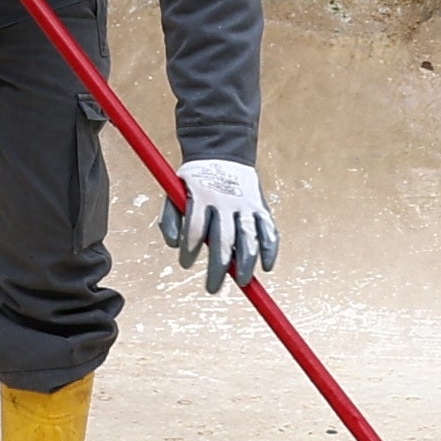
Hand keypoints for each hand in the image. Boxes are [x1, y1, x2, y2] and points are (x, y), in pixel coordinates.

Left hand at [164, 157, 276, 294]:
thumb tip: (176, 246)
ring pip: (248, 239)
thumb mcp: (173, 192)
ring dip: (246, 264)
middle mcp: (225, 201)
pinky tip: (266, 267)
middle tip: (212, 288)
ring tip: (242, 281)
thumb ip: (170, 219)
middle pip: (223, 241)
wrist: (222, 152)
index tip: (187, 264)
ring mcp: (245, 204)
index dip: (190, 251)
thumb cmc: (194, 182)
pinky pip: (269, 231)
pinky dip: (270, 250)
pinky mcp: (261, 206)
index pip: (195, 230)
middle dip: (217, 269)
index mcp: (201, 196)